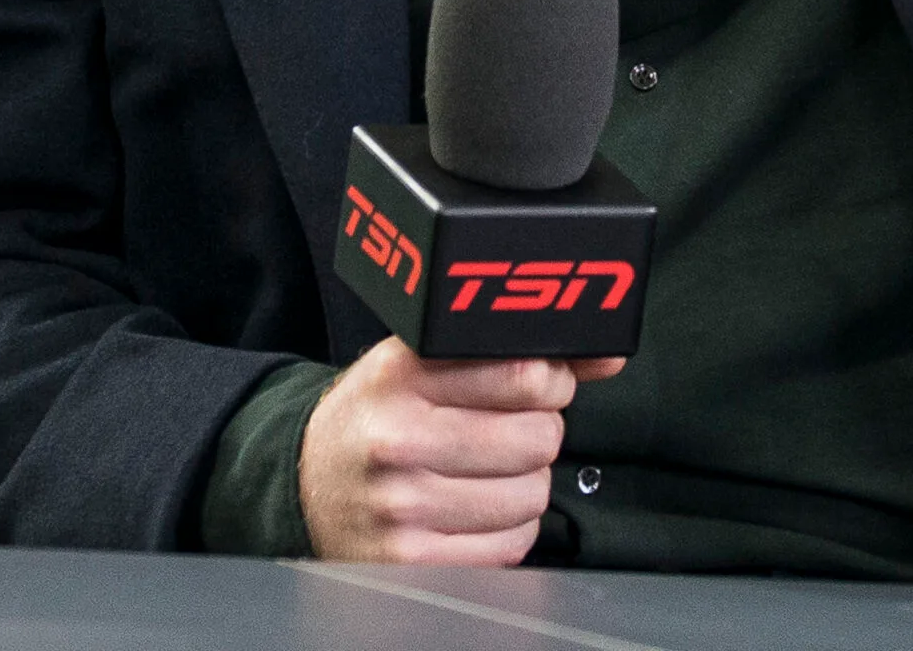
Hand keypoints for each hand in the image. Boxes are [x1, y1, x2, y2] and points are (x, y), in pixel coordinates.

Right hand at [299, 338, 624, 564]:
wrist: (305, 482)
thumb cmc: (380, 413)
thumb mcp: (426, 360)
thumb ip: (511, 350)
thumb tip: (607, 355)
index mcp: (403, 373)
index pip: (523, 373)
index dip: (550, 381)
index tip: (541, 384)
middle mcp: (398, 437)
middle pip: (537, 438)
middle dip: (540, 433)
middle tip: (513, 429)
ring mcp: (402, 505)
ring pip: (531, 495)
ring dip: (528, 484)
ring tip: (492, 471)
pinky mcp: (408, 561)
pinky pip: (509, 547)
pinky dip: (510, 530)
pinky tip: (478, 509)